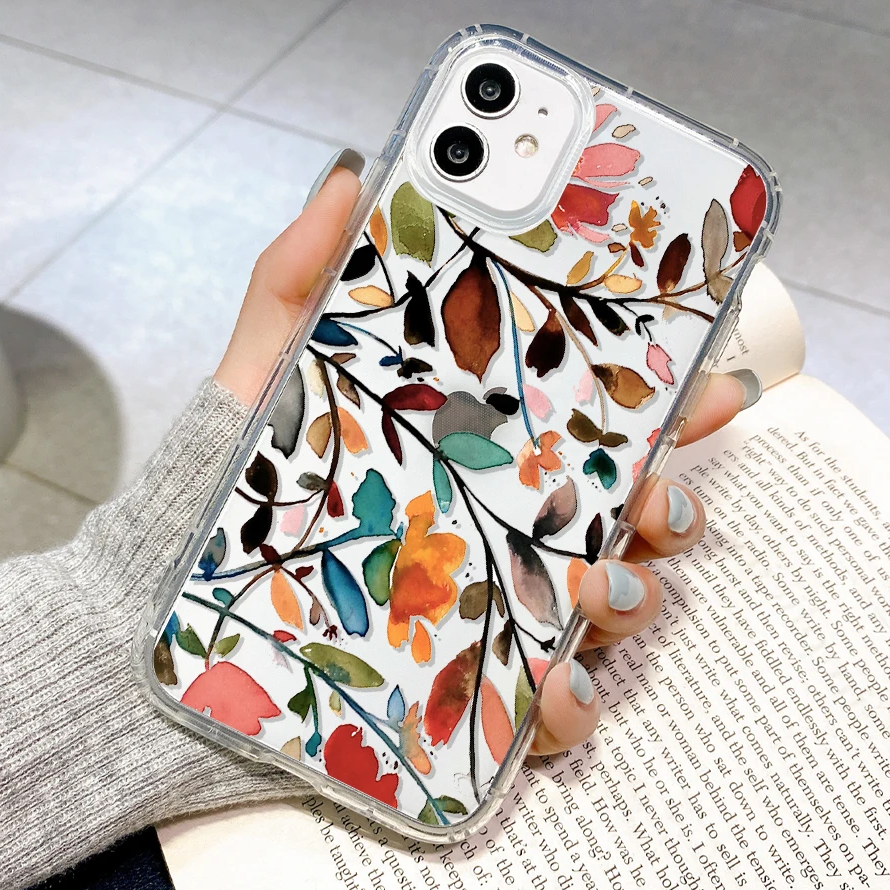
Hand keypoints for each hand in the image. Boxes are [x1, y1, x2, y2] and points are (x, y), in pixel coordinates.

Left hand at [215, 156, 758, 759]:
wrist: (179, 602)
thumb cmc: (242, 481)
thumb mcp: (268, 373)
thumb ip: (299, 279)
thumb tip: (344, 181)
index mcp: (485, 447)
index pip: (598, 420)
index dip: (669, 401)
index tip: (711, 382)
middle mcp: (511, 526)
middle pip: (633, 516)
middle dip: (672, 502)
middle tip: (655, 493)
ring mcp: (503, 608)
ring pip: (613, 608)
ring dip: (631, 598)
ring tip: (593, 588)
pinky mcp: (476, 689)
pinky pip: (551, 708)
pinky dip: (568, 704)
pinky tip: (551, 688)